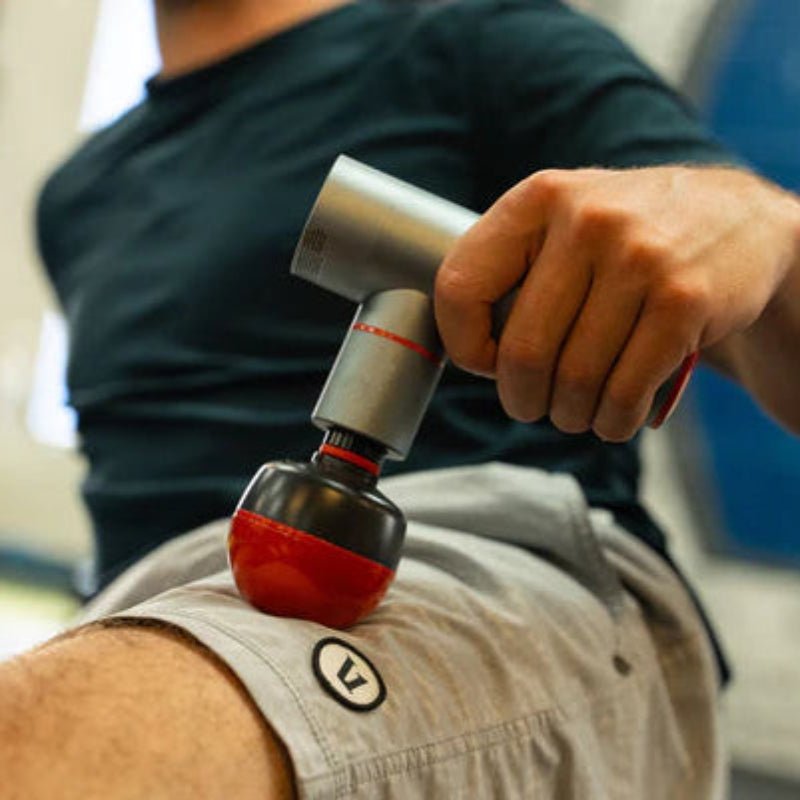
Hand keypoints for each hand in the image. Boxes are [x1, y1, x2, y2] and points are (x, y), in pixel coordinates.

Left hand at [435, 166, 799, 440]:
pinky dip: (613, 421)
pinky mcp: (685, 300)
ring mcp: (640, 258)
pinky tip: (615, 417)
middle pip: (522, 352)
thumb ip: (513, 269)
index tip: (487, 363)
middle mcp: (586, 221)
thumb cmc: (631, 238)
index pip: (459, 288)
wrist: (741, 222)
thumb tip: (463, 348)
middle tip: (533, 406)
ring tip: (578, 411)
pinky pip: (625, 392)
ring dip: (571, 415)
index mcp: (538, 198)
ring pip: (575, 380)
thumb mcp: (565, 221)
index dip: (464, 345)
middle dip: (522, 399)